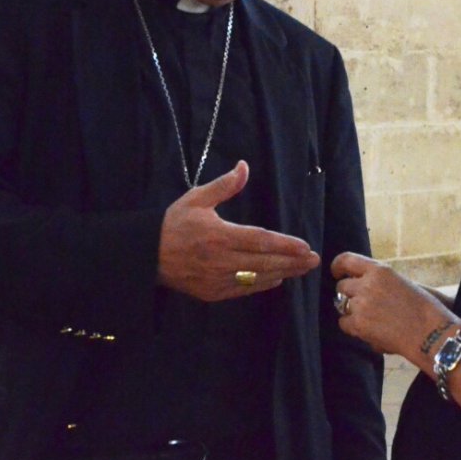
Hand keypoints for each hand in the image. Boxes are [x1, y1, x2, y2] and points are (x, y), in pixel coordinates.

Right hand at [158, 161, 319, 300]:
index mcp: (219, 235)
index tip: (305, 246)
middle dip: (293, 262)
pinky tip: (277, 278)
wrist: (146, 255)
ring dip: (283, 273)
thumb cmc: (173, 224)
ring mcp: (217, 280)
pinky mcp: (212, 293)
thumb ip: (224, 186)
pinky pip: (244, 289)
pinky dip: (262, 284)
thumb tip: (244, 166)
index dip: (285, 245)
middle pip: (265, 262)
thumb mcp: (196, 198)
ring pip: (257, 278)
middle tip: (314, 260)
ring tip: (302, 269)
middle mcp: (221, 260)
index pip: (260, 241)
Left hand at [331, 252, 457, 365]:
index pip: (346, 260)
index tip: (337, 273)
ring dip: (351, 311)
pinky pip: (344, 323)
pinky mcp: (359, 324)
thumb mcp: (401, 282)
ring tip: (372, 319)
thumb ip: (379, 280)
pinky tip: (369, 330)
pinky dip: (353, 327)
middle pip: (342, 286)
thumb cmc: (423, 309)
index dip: (337, 267)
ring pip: (341, 305)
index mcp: (380, 270)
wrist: (430, 333)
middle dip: (349, 295)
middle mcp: (367, 284)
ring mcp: (361, 304)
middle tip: (363, 305)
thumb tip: (359, 283)